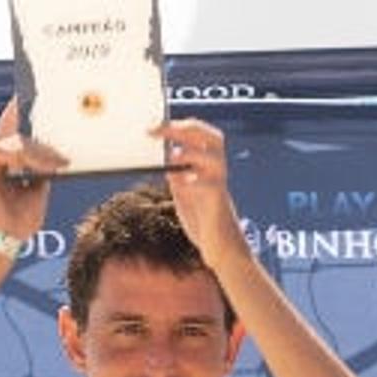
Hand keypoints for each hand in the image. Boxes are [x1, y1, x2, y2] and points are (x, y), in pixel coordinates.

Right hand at [0, 101, 66, 239]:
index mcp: (4, 162)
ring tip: (57, 162)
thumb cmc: (20, 221)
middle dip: (24, 115)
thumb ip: (42, 170)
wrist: (5, 242)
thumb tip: (57, 152)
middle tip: (41, 103)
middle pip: (8, 129)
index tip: (33, 97)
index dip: (21, 113)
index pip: (14, 132)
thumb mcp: (38, 190)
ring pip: (9, 142)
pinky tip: (39, 166)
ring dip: (36, 150)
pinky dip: (21, 157)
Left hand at [153, 118, 249, 266]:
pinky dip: (192, 180)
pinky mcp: (217, 204)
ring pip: (214, 157)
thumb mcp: (184, 193)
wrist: (223, 251)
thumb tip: (166, 159)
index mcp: (208, 167)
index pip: (201, 134)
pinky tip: (177, 181)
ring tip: (172, 157)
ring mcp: (219, 187)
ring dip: (190, 153)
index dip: (178, 125)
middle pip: (212, 138)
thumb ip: (178, 175)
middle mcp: (216, 173)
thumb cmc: (204, 222)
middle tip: (157, 130)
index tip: (153, 126)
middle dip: (184, 129)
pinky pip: (209, 185)